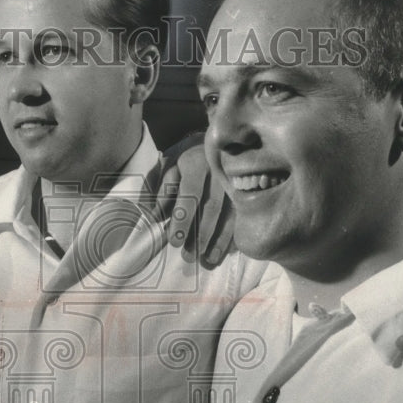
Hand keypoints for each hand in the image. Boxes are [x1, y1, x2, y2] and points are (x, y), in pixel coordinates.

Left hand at [153, 133, 234, 267]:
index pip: (190, 193)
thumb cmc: (190, 161)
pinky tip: (225, 252)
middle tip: (190, 256)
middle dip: (201, 234)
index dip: (183, 218)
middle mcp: (220, 171)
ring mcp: (237, 181)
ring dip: (219, 239)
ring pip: (230, 214)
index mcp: (197, 163)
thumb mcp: (172, 169)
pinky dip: (233, 235)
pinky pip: (242, 216)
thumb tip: (154, 218)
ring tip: (207, 260)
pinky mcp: (248, 191)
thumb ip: (163, 193)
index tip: (175, 241)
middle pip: (212, 207)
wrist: (220, 142)